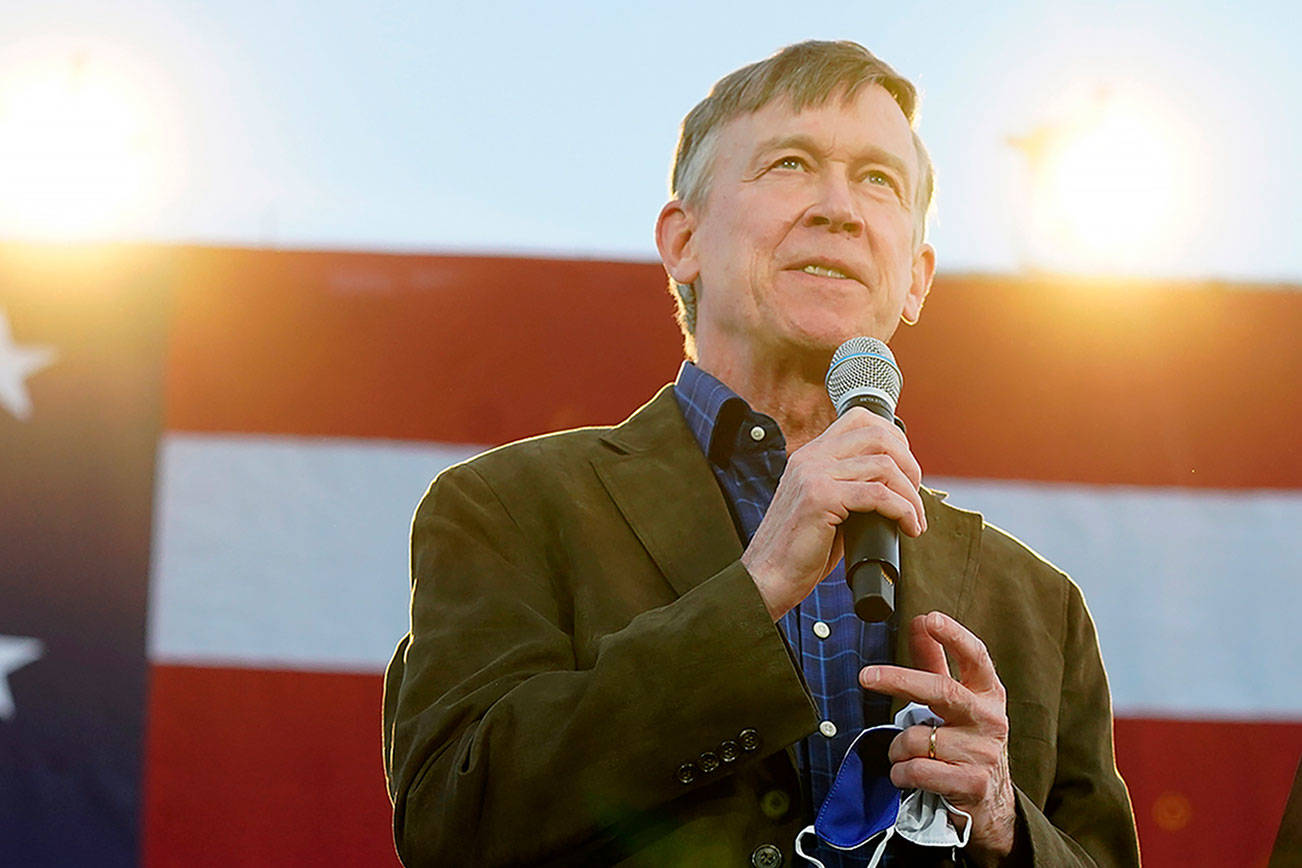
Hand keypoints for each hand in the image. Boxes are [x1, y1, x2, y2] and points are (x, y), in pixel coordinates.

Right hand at [741, 407, 925, 619]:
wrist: (768, 577)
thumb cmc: (800, 550)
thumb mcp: (826, 506)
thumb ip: (850, 487)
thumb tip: (895, 487)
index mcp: (810, 455)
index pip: (858, 418)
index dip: (894, 437)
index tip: (906, 470)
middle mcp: (810, 457)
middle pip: (878, 436)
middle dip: (910, 465)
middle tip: (915, 496)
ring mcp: (813, 474)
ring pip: (884, 465)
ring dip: (911, 495)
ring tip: (915, 520)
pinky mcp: (820, 498)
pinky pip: (878, 494)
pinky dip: (903, 511)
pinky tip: (908, 528)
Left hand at [860, 612, 1016, 865]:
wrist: (991, 800)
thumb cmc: (966, 740)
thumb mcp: (957, 700)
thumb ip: (936, 661)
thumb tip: (919, 620)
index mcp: (988, 694)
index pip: (976, 657)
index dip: (954, 636)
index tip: (929, 618)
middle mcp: (989, 720)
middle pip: (942, 691)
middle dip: (900, 680)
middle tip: (865, 676)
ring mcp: (983, 753)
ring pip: (917, 738)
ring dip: (898, 748)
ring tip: (906, 755)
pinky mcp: (972, 784)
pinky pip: (916, 770)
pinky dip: (901, 773)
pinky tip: (907, 774)